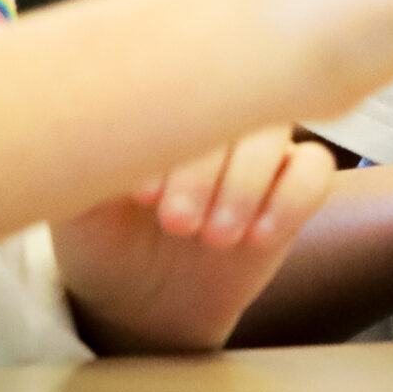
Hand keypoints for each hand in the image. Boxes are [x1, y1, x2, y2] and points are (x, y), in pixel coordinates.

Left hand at [55, 129, 336, 353]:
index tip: (141, 195)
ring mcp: (255, 152)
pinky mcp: (289, 188)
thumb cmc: (103, 242)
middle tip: (177, 223)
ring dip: (246, 185)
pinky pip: (314, 171)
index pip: (177, 89)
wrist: (138, 303)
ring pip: (274, 133)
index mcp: (160, 107)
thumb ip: (90, 161)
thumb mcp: (78, 205)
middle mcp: (213, 119)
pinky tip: (257, 237)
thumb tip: (107, 125)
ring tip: (214, 237)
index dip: (168, 137)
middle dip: (205, 170)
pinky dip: (291, 200)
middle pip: (232, 107)